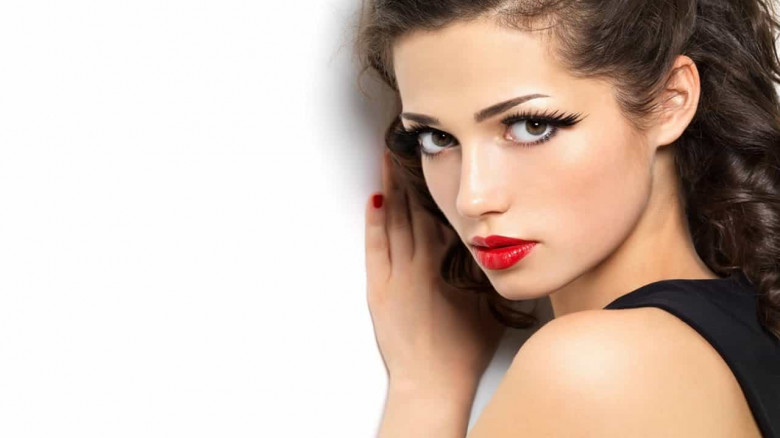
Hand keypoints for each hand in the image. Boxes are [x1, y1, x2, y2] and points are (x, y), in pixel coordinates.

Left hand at [364, 151, 505, 392]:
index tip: (436, 159)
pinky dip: (375, 222)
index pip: (444, 213)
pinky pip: (376, 246)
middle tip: (407, 145)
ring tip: (388, 159)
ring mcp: (398, 274)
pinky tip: (374, 200)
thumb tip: (497, 247)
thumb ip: (489, 272)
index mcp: (452, 263)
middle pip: (417, 209)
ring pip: (396, 221)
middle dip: (413, 176)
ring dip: (393, 189)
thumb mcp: (488, 305)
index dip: (439, 185)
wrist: (433, 381)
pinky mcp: (379, 288)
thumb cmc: (464, 349)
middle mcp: (424, 261)